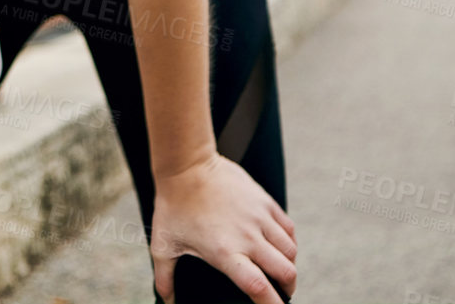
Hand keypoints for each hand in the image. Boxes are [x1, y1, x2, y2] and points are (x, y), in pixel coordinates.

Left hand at [150, 153, 296, 303]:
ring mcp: (259, 218)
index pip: (259, 286)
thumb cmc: (173, 205)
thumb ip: (164, 277)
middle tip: (282, 294)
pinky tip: (281, 247)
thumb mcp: (163, 244)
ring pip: (290, 251)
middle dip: (288, 289)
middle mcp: (248, 237)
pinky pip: (288, 228)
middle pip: (285, 272)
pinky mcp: (264, 201)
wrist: (188, 165)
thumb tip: (164, 299)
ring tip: (282, 272)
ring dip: (289, 266)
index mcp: (225, 252)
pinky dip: (289, 242)